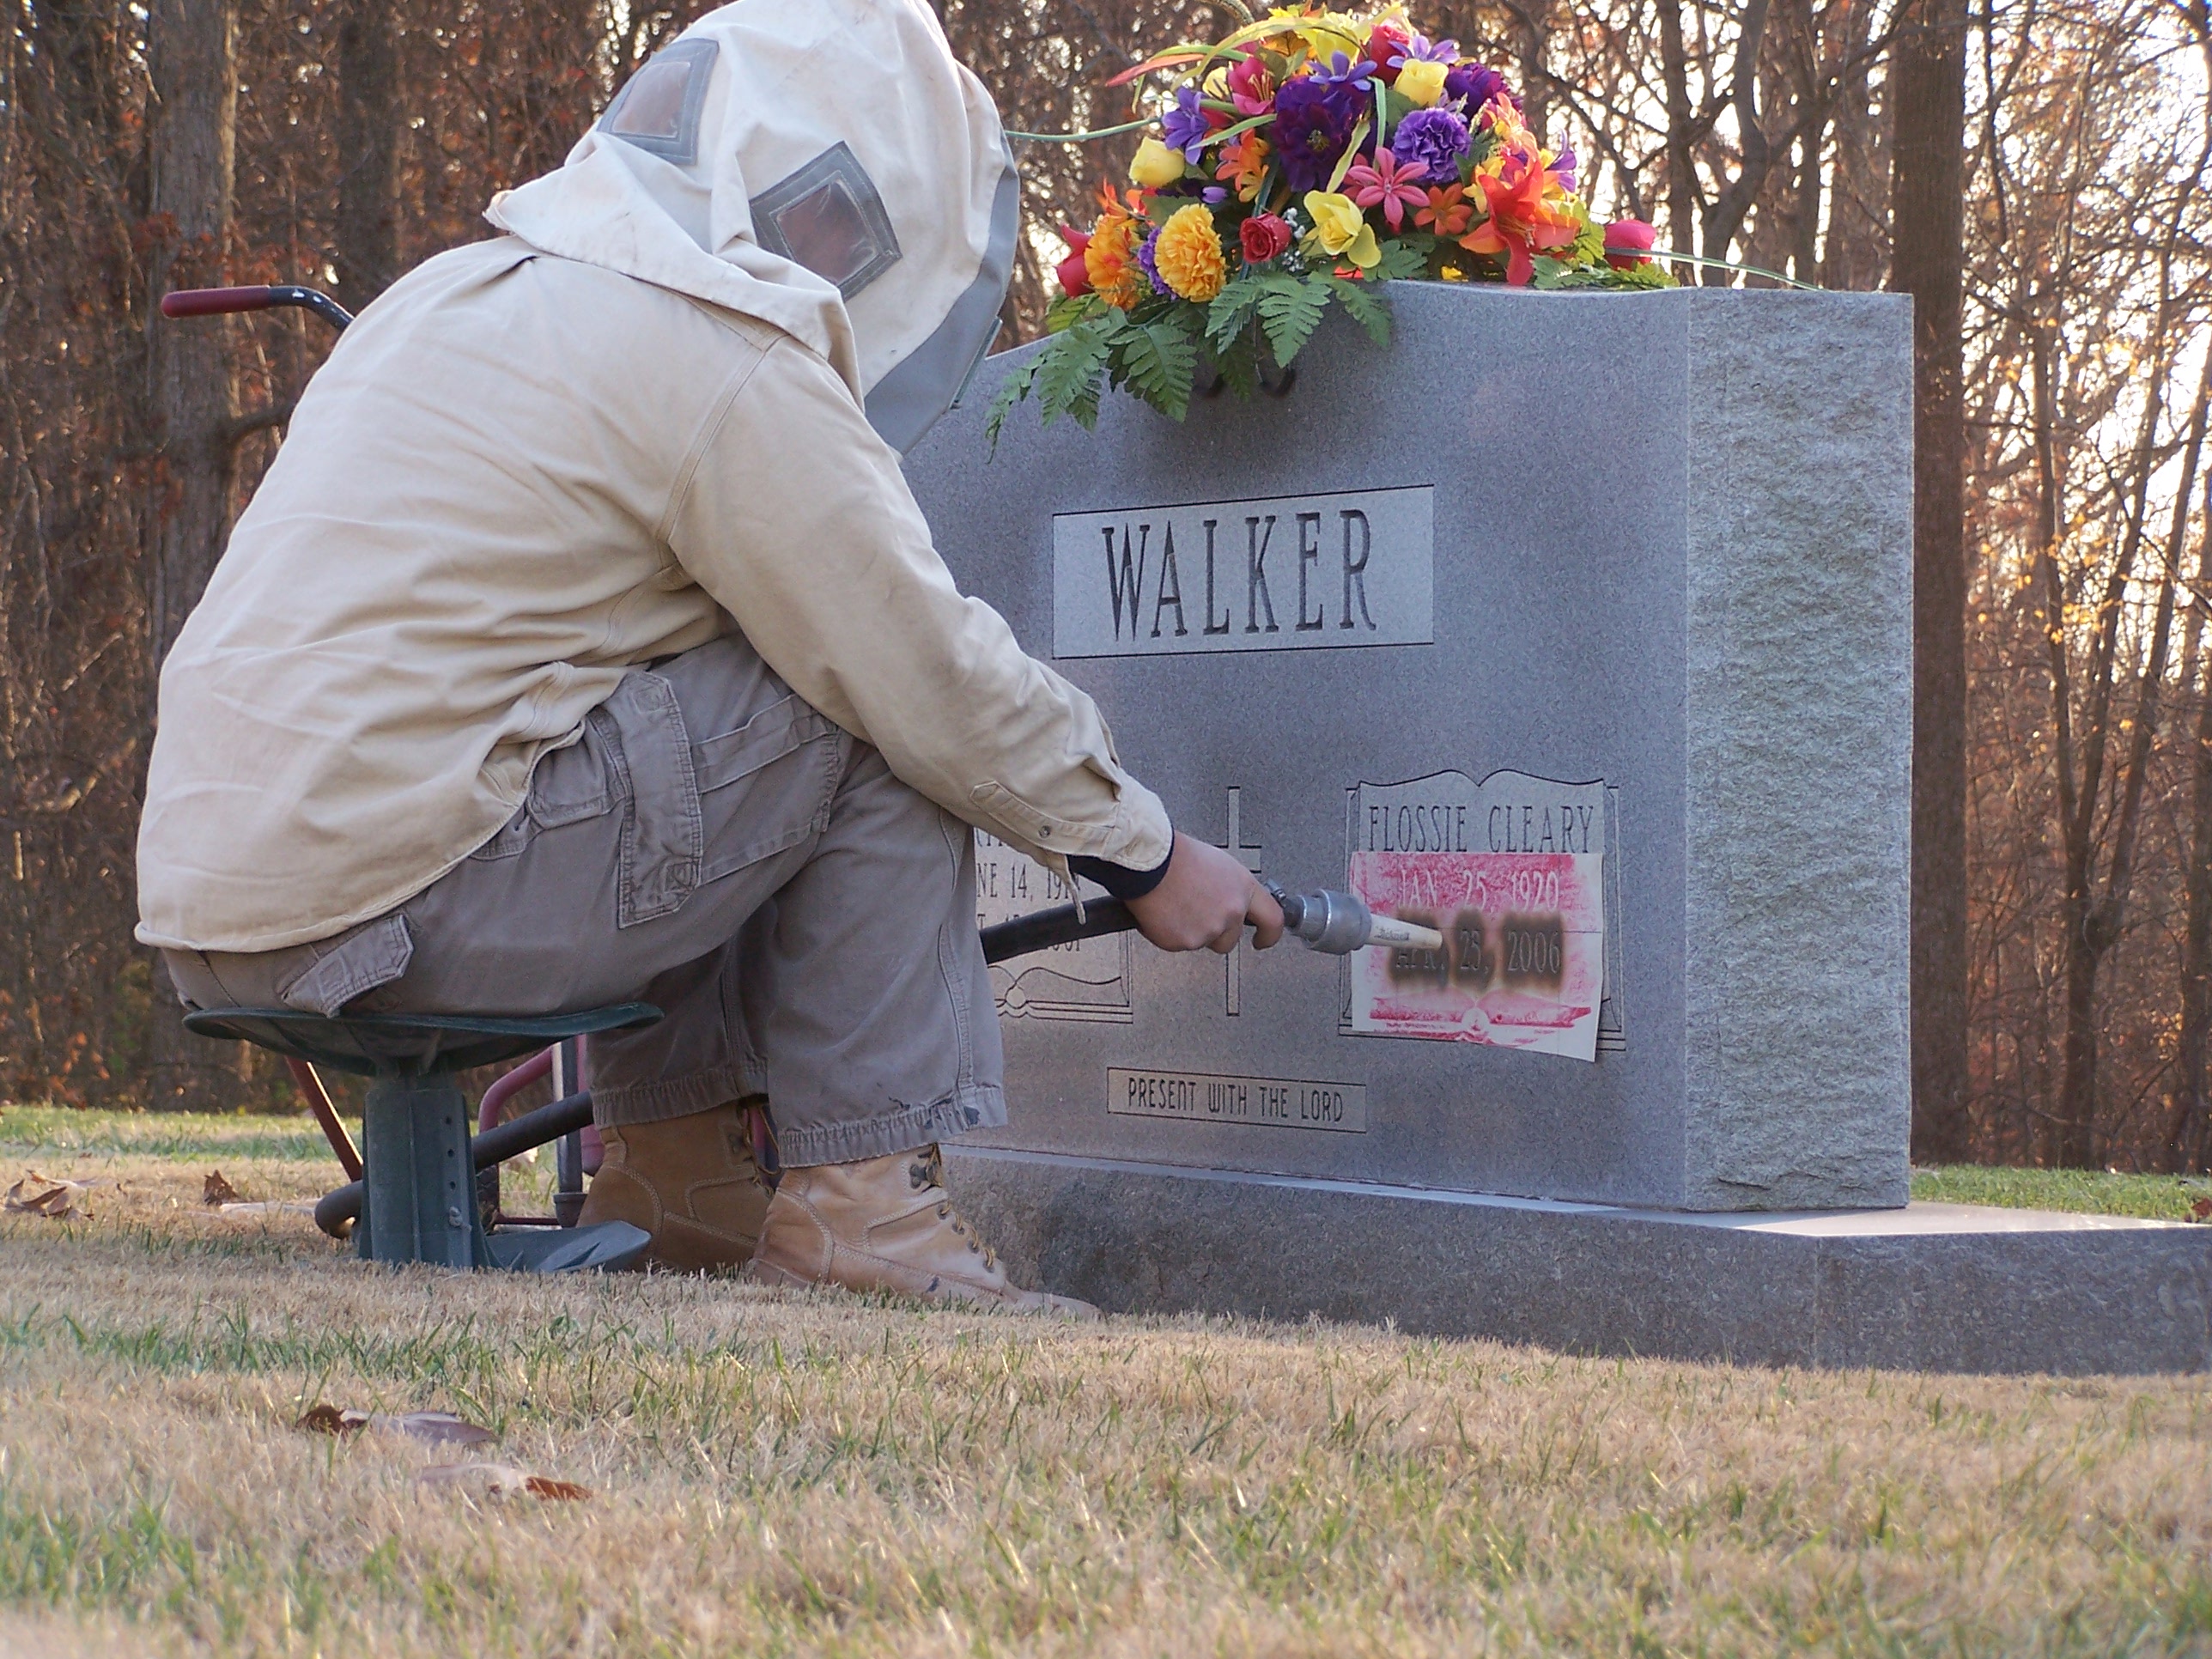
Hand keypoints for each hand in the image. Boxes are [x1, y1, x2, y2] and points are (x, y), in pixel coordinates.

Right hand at [1125, 831, 1285, 953]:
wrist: (1149, 861)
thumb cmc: (1177, 855)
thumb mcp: (1217, 865)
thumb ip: (1229, 889)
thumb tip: (1225, 900)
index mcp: (1243, 889)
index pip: (1272, 920)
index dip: (1269, 935)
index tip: (1263, 940)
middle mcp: (1231, 912)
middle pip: (1230, 939)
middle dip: (1216, 933)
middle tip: (1196, 915)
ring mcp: (1208, 930)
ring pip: (1201, 941)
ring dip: (1190, 929)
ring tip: (1174, 904)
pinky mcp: (1184, 941)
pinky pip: (1178, 943)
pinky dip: (1169, 932)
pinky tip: (1163, 912)